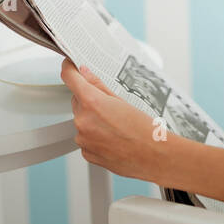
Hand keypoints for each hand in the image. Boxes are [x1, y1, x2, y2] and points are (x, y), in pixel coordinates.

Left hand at [60, 58, 164, 180]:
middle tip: (110, 107)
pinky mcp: (86, 153)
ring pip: (82, 121)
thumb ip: (98, 86)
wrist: (154, 157)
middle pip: (77, 101)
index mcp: (92, 102)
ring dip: (93, 120)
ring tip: (116, 126)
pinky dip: (95, 136)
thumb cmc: (145, 130)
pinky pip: (85, 138)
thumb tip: (85, 73)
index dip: (69, 69)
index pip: (69, 77)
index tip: (71, 66)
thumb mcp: (123, 101)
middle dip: (89, 100)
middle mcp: (83, 120)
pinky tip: (112, 138)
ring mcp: (83, 138)